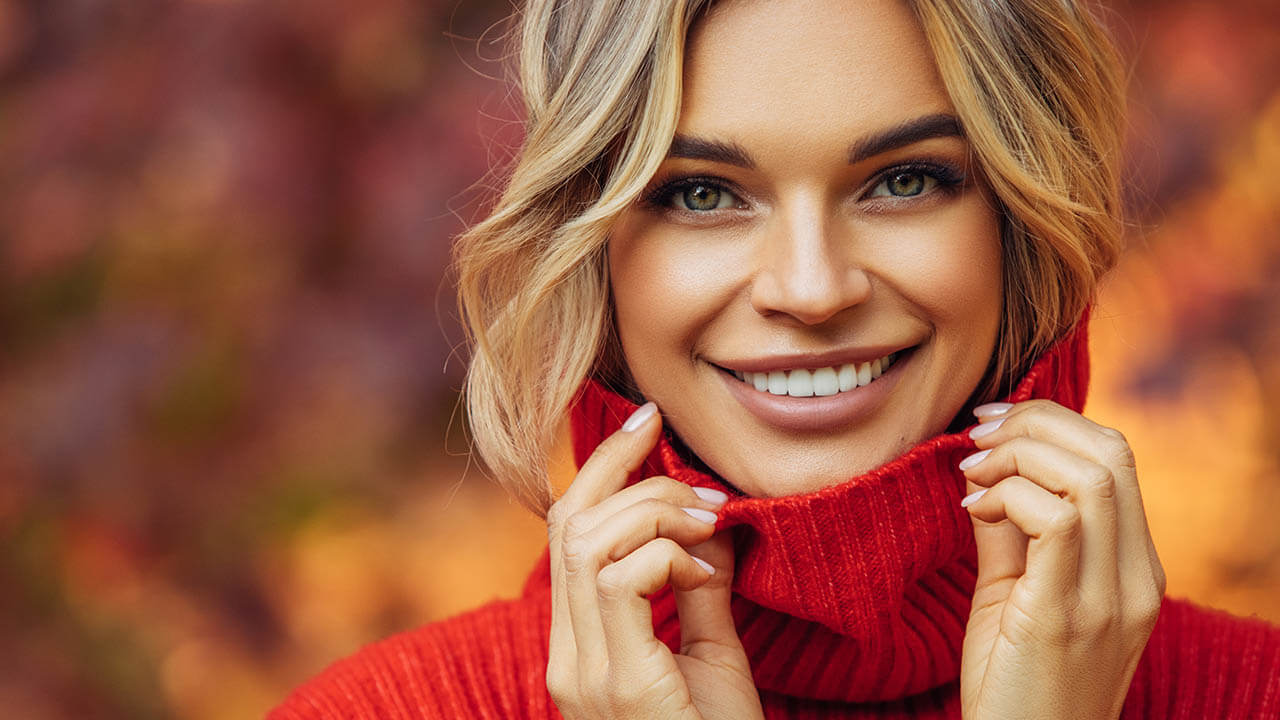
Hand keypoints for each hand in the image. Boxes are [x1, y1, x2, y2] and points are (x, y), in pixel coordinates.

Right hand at [544, 402, 764, 719]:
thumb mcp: (712, 657)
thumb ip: (700, 591)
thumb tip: (712, 526)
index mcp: (581, 647)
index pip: (568, 535)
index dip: (600, 470)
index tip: (646, 423)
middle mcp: (568, 658)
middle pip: (566, 524)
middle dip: (616, 466)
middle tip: (668, 438)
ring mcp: (583, 673)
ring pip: (587, 541)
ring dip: (651, 509)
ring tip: (707, 516)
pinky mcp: (614, 683)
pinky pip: (619, 579)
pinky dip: (663, 554)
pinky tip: (704, 571)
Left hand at [957, 399, 1165, 719]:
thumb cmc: (1012, 681)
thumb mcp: (1012, 592)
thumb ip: (1009, 529)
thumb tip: (985, 467)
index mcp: (1133, 568)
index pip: (1116, 458)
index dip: (1051, 422)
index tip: (990, 424)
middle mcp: (1136, 579)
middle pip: (1111, 452)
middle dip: (1036, 422)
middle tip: (976, 434)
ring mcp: (1110, 599)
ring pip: (1091, 476)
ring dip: (1019, 454)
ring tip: (972, 471)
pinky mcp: (1069, 615)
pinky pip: (1060, 522)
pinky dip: (1011, 495)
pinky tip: (972, 508)